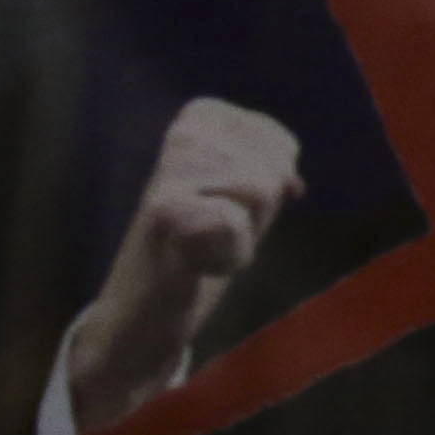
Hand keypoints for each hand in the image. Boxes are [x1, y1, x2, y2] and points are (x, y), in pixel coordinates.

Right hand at [64, 97, 303, 434]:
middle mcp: (184, 136)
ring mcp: (170, 174)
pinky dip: (229, 256)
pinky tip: (196, 264)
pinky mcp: (165, 214)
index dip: (266, 189)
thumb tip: (295, 185)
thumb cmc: (193, 251)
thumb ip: (270, 174)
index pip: (281, 146)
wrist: (139, 315)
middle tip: (211, 234)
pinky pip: (233, 224)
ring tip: (202, 246)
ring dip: (243, 235)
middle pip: (272, 174)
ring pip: (260, 194)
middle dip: (257, 214)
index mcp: (201, 119)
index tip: (224, 208)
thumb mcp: (238, 200)